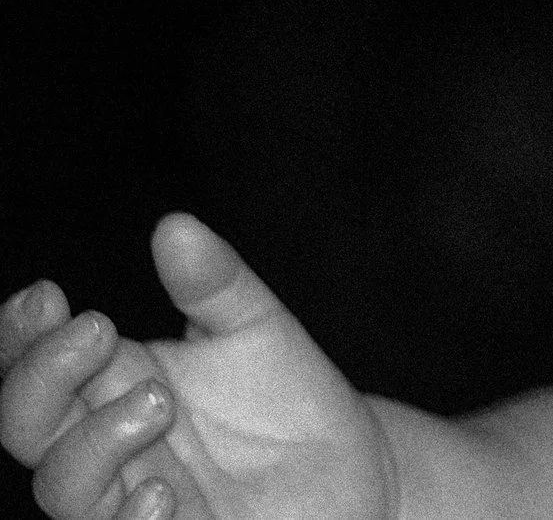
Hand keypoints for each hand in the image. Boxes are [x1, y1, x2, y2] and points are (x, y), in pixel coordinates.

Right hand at [2, 216, 395, 519]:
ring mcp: (135, 498)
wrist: (355, 465)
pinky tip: (161, 491)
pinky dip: (130, 519)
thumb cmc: (289, 398)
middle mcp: (111, 444)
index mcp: (117, 383)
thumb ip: (215, 283)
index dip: (20, 335)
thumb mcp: (259, 328)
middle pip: (27, 424)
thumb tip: (173, 225)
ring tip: (159, 401)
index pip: (33, 366)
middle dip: (40, 376)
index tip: (48, 294)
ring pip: (62, 487)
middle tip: (98, 330)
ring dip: (93, 442)